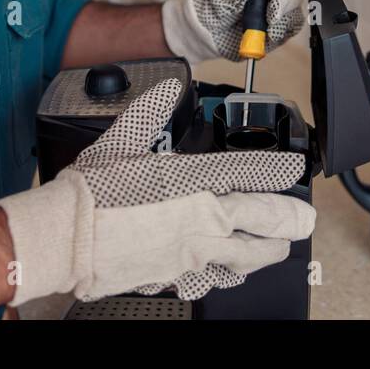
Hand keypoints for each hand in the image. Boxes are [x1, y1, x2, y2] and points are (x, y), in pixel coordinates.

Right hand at [0, 77, 315, 303]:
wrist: (66, 238)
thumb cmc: (91, 193)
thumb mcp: (121, 140)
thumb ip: (150, 112)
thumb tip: (168, 89)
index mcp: (193, 183)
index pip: (250, 176)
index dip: (279, 173)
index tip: (295, 172)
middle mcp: (200, 223)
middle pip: (261, 227)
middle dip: (287, 223)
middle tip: (303, 222)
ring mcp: (190, 255)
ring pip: (242, 259)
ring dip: (263, 254)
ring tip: (276, 251)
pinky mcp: (173, 278)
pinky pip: (209, 279)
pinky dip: (223, 275)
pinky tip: (225, 274)